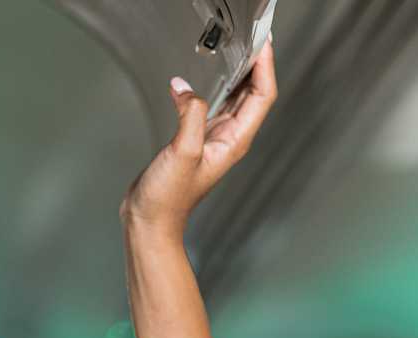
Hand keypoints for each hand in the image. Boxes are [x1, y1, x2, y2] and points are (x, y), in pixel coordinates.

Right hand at [121, 41, 278, 235]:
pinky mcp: (197, 139)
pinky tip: (197, 80)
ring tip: (236, 50)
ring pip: (235, 98)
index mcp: (235, 141)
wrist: (152, 219)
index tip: (263, 43)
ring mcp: (215, 138)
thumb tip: (186, 89)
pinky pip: (212, 106)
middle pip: (254, 94)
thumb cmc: (169, 199)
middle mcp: (230, 138)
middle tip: (253, 38)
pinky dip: (211, 87)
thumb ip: (191, 116)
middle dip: (257, 64)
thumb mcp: (183, 152)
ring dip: (238, 74)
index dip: (266, 67)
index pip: (261, 96)